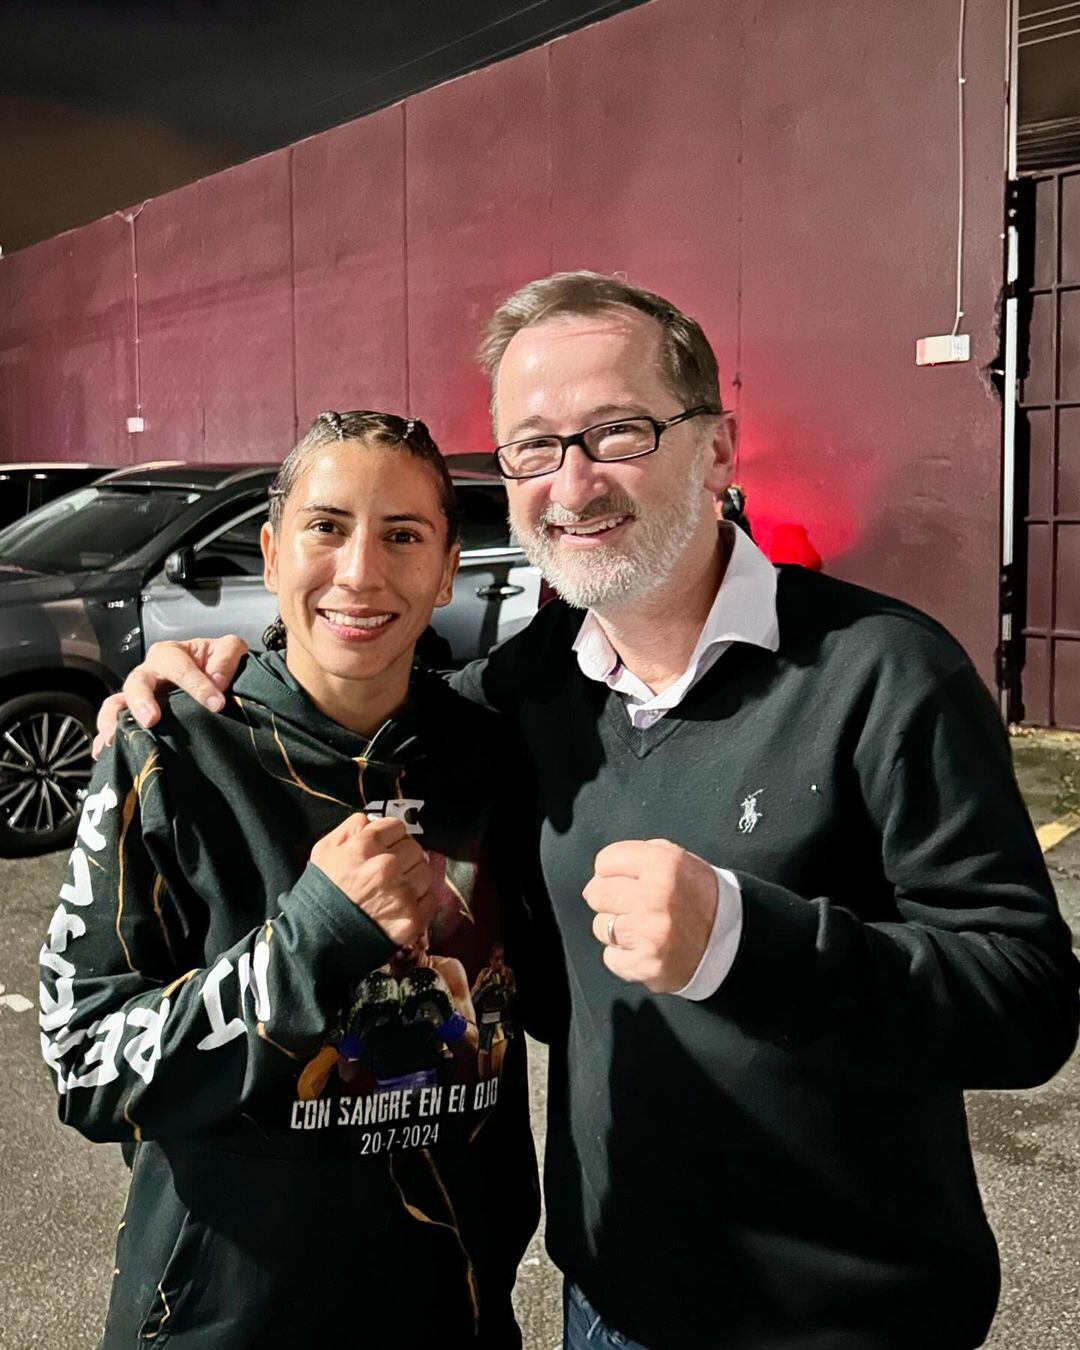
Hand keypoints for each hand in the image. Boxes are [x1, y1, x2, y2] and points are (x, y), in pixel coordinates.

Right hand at [93, 636, 248, 755]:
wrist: (217, 678)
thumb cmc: (218, 663)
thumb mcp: (229, 649)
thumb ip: (226, 656)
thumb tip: (217, 679)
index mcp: (171, 654)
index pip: (179, 667)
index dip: (197, 685)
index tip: (216, 704)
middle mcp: (149, 673)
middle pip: (137, 682)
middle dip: (142, 700)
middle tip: (151, 719)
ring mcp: (139, 696)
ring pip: (117, 702)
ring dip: (115, 719)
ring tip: (115, 737)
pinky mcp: (135, 716)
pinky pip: (114, 724)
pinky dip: (105, 737)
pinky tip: (103, 751)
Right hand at [310, 814, 435, 948]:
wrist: (319, 941)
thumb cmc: (320, 894)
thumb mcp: (324, 852)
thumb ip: (348, 829)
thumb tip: (370, 820)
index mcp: (365, 847)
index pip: (397, 827)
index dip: (391, 836)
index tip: (387, 847)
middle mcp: (386, 866)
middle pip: (414, 847)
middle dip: (404, 856)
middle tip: (392, 870)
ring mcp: (401, 893)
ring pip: (426, 871)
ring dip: (414, 878)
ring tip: (397, 889)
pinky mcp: (412, 918)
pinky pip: (431, 898)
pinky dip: (421, 901)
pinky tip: (403, 905)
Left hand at [582, 839, 717, 993]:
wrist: (732, 940)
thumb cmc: (701, 898)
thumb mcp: (679, 860)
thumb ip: (638, 856)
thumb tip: (599, 876)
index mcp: (663, 864)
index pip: (605, 861)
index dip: (612, 870)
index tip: (624, 879)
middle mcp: (654, 896)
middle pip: (597, 893)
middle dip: (610, 899)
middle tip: (632, 904)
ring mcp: (648, 933)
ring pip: (601, 926)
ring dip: (617, 928)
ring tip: (644, 927)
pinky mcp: (645, 964)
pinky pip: (610, 957)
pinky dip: (623, 955)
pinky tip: (645, 947)